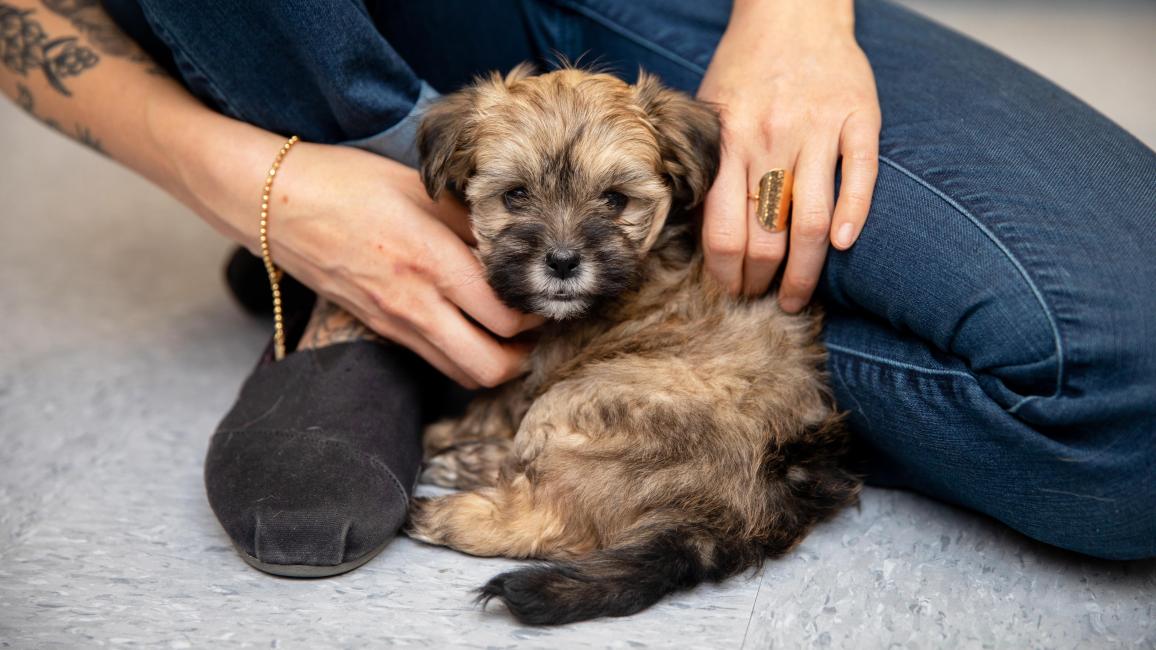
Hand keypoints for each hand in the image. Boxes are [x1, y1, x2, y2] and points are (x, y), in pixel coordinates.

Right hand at [271, 143, 543, 387]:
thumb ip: (470, 223)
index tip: (544, 297)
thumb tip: (514, 244)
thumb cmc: (348, 184)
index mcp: (432, 262)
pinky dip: (462, 356)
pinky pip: (435, 360)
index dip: (536, 316)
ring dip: (494, 363)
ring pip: (462, 373)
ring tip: (510, 334)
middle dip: (524, 357)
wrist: (276, 204)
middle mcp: (415, 303)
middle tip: (537, 329)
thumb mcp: (420, 191)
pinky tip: (471, 329)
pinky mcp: (380, 329)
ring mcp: (395, 323)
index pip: (504, 317)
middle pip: (489, 367)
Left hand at [697, 0, 880, 309]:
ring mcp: (818, 129)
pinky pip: (860, 176)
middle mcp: (771, 140)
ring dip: (805, 271)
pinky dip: (854, 216)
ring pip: (812, 221)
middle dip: (763, 282)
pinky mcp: (860, 118)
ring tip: (797, 297)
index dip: (726, 274)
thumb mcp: (708, 113)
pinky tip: (843, 247)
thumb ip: (707, 168)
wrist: (793, 10)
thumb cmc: (745, 68)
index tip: (730, 292)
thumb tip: (702, 236)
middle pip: (767, 237)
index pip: (723, 231)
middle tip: (765, 302)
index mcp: (729, 144)